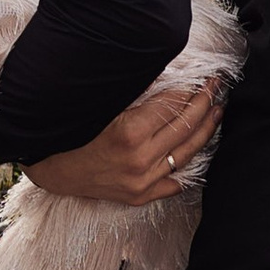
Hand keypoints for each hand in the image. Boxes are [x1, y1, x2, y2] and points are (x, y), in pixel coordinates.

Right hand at [25, 79, 221, 206]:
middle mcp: (139, 161)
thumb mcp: (102, 105)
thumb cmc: (71, 132)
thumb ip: (136, 92)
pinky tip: (198, 146)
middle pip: (185, 127)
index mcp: (129, 134)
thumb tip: (167, 73)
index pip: (172, 105)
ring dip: (205, 129)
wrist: (52, 169)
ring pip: (187, 153)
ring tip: (217, 110)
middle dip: (204, 102)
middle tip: (215, 86)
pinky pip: (175, 181)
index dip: (190, 87)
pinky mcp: (141, 196)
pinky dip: (187, 163)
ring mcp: (142, 182)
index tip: (201, 75)